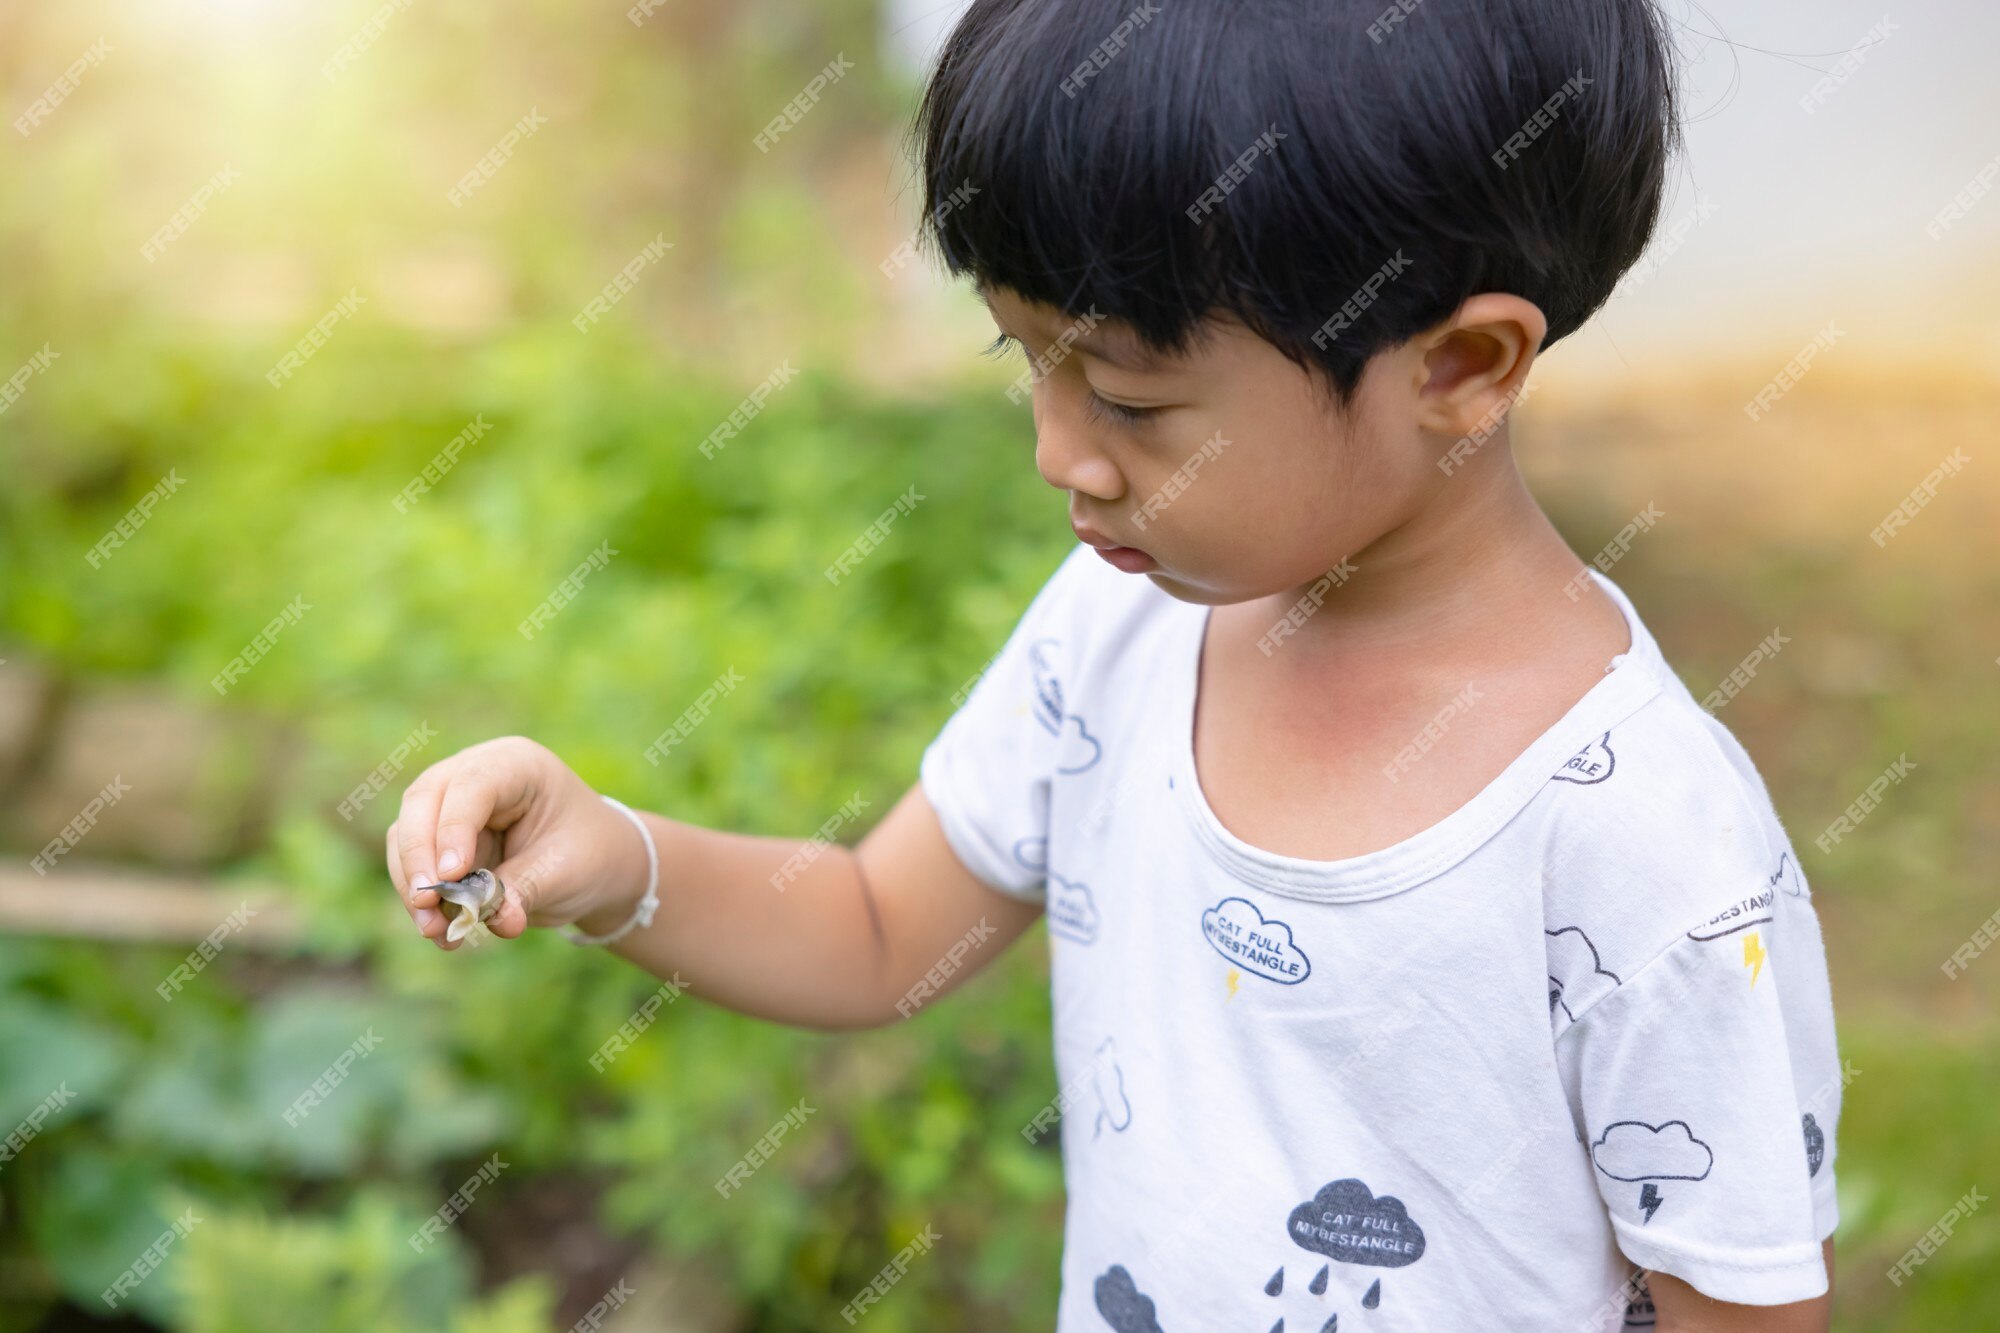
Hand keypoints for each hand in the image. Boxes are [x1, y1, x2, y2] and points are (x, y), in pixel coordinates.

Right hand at [386, 736, 646, 948]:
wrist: (593, 866)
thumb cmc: (587, 854)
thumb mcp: (565, 870)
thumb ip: (524, 891)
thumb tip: (496, 922)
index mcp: (517, 764)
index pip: (472, 785)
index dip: (454, 828)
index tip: (450, 874)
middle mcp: (475, 774)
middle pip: (423, 801)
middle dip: (418, 856)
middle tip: (426, 904)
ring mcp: (451, 804)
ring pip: (407, 833)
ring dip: (414, 885)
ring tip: (435, 930)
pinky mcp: (439, 838)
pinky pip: (413, 863)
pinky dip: (422, 899)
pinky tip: (440, 931)